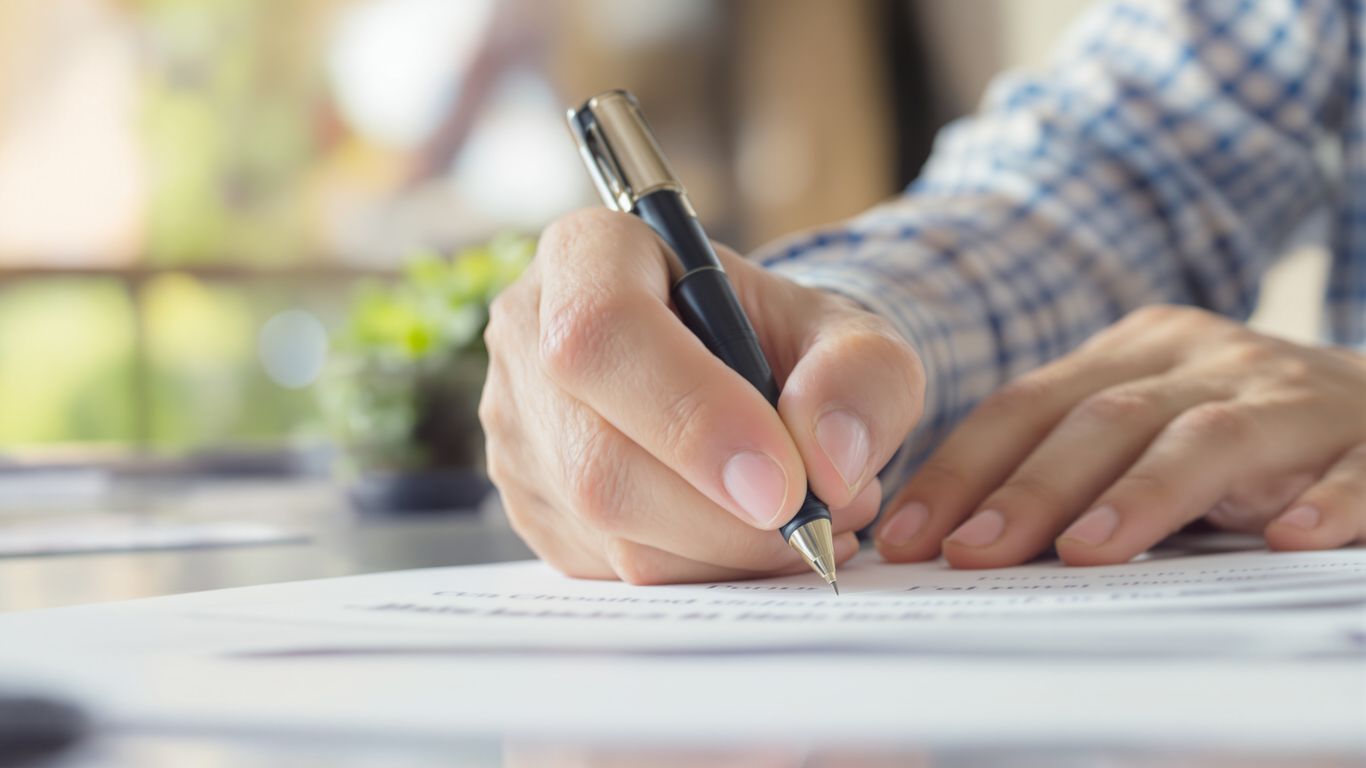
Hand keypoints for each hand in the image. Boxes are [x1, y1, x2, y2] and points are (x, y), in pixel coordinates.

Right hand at [481, 209, 923, 583]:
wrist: (741, 373)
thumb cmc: (781, 339)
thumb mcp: (847, 331)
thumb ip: (862, 376)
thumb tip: (830, 464)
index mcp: (590, 254)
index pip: (604, 331)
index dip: (692, 417)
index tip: (785, 486)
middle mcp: (528, 336)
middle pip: (597, 459)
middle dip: (722, 519)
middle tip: (819, 526)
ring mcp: (516, 428)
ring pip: (607, 529)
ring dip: (725, 552)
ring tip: (807, 524)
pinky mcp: (530, 504)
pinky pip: (610, 569)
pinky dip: (700, 571)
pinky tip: (752, 541)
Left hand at [876, 305, 1365, 567]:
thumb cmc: (1235, 431)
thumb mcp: (1143, 426)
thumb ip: (1067, 467)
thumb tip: (954, 544)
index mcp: (1134, 352)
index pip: (1026, 406)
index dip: (960, 470)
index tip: (906, 536)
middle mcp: (1204, 360)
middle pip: (1102, 420)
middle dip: (1029, 490)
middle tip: (972, 552)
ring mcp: (1288, 396)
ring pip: (1206, 438)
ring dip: (1144, 495)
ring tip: (1088, 550)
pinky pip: (1350, 469)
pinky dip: (1325, 502)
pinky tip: (1288, 540)